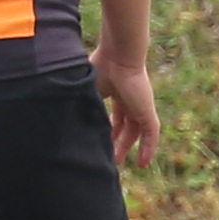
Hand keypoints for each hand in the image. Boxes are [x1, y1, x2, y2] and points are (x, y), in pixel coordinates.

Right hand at [95, 47, 159, 173]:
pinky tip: (143, 163)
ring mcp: (140, 106)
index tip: (102, 140)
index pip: (115, 115)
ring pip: (138, 132)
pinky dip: (148, 149)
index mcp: (116, 91)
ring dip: (131, 148)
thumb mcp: (88, 90)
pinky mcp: (148, 111)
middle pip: (126, 125)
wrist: (118, 55)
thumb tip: (67, 122)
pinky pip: (151, 134)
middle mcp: (130, 99)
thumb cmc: (100, 66)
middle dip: (119, 141)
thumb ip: (83, 104)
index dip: (110, 129)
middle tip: (112, 157)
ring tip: (122, 164)